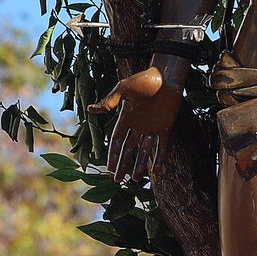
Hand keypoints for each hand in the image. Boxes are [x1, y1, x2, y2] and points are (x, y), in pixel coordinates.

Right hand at [87, 66, 182, 184]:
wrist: (167, 75)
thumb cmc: (144, 79)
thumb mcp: (124, 89)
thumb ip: (110, 101)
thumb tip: (90, 110)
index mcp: (127, 117)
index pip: (117, 140)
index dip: (113, 154)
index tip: (110, 169)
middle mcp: (138, 125)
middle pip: (128, 149)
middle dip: (123, 164)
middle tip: (118, 180)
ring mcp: (152, 126)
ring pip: (144, 150)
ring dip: (140, 165)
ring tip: (136, 179)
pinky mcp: (166, 126)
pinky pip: (162, 145)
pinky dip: (160, 157)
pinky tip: (157, 170)